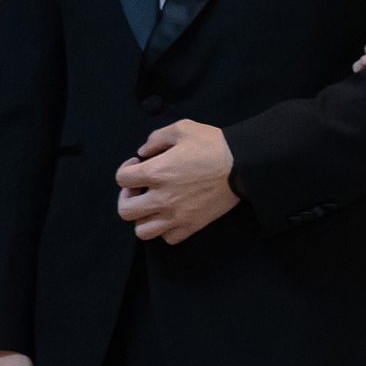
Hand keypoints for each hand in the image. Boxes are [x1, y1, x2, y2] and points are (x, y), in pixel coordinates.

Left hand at [115, 120, 239, 243]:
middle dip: (127, 197)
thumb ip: (156, 138)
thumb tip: (143, 152)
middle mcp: (162, 198)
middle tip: (140, 188)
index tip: (139, 164)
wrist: (243, 165)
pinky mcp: (192, 226)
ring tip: (152, 205)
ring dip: (143, 217)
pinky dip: (165, 229)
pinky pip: (168, 238)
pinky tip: (171, 214)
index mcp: (157, 172)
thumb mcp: (182, 128)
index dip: (126, 169)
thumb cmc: (213, 145)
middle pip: (125, 211)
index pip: (121, 179)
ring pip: (142, 231)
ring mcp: (177, 216)